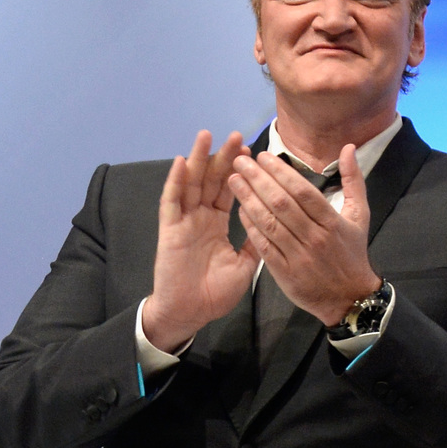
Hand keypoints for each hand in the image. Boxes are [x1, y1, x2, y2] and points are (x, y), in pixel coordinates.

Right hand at [143, 131, 257, 352]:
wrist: (192, 312)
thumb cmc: (216, 291)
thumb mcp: (245, 263)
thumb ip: (256, 241)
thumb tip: (276, 223)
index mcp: (218, 223)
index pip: (230, 190)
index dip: (240, 171)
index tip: (254, 152)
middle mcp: (201, 217)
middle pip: (212, 180)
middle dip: (223, 157)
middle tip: (236, 135)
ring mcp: (184, 221)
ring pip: (191, 183)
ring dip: (198, 159)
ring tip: (207, 135)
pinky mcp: (170, 230)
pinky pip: (171, 202)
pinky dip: (176, 181)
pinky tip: (181, 161)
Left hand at [230, 145, 379, 323]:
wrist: (349, 298)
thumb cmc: (352, 253)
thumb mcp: (360, 215)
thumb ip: (354, 180)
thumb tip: (347, 148)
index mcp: (332, 222)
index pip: (302, 191)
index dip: (280, 172)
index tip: (262, 156)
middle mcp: (314, 237)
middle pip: (282, 203)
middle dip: (258, 179)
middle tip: (239, 161)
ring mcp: (298, 255)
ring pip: (269, 223)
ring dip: (248, 199)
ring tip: (233, 180)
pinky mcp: (284, 272)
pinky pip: (263, 245)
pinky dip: (250, 226)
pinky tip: (239, 210)